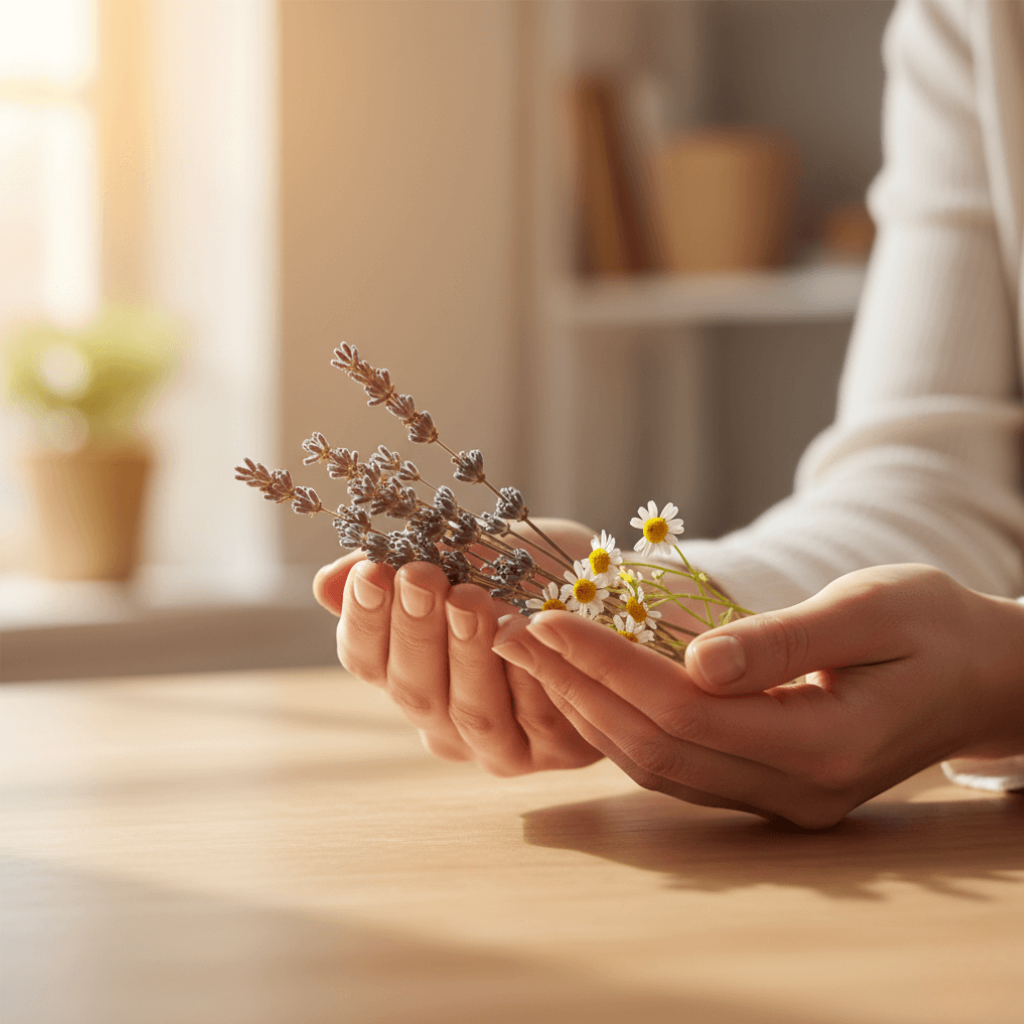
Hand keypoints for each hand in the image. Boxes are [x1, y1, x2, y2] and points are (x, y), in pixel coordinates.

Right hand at [312, 519, 604, 774]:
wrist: (609, 591)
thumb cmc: (525, 572)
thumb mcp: (465, 556)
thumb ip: (402, 569)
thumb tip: (328, 585)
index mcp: (409, 674)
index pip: (367, 658)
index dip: (366, 617)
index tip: (374, 570)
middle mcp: (444, 720)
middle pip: (414, 689)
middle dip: (416, 630)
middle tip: (423, 577)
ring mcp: (497, 743)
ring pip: (474, 710)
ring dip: (471, 654)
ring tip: (474, 599)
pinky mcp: (554, 750)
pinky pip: (540, 718)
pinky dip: (534, 676)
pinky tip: (535, 634)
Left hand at [492, 564, 1023, 827]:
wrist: (984, 676)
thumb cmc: (937, 627)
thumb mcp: (872, 610)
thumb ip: (783, 640)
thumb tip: (694, 658)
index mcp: (826, 747)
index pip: (686, 710)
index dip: (609, 664)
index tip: (548, 618)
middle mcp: (797, 791)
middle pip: (657, 746)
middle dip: (576, 686)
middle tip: (510, 634)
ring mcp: (782, 799)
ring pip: (659, 765)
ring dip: (587, 708)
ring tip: (532, 655)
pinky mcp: (771, 787)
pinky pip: (678, 765)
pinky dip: (623, 724)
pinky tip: (586, 686)